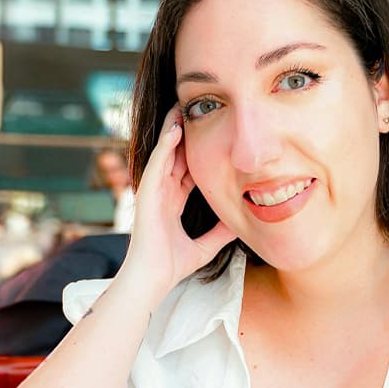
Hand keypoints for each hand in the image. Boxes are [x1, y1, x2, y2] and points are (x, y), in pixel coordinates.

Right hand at [119, 106, 235, 300]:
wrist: (153, 279)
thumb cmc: (172, 267)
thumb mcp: (205, 245)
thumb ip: (220, 233)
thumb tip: (241, 224)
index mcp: (171, 203)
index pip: (185, 171)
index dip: (195, 153)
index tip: (208, 136)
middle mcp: (161, 193)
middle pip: (174, 156)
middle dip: (183, 134)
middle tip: (194, 110)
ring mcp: (152, 191)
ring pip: (164, 153)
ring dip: (171, 130)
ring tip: (181, 107)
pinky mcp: (147, 193)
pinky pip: (157, 163)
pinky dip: (166, 145)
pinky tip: (175, 129)